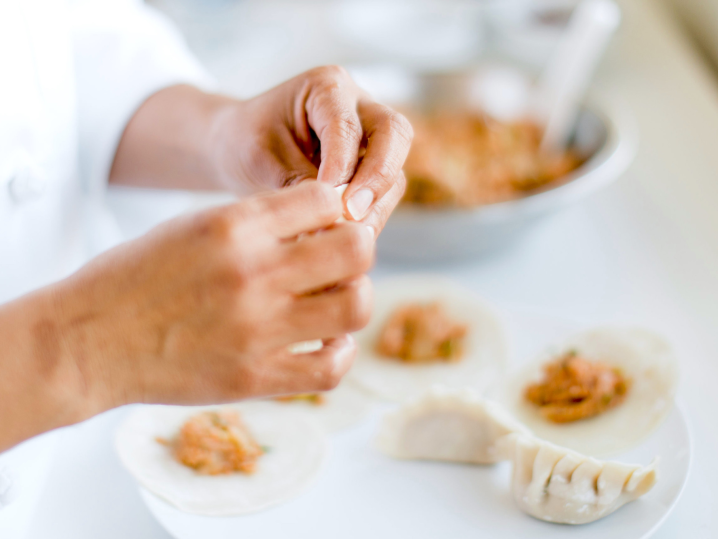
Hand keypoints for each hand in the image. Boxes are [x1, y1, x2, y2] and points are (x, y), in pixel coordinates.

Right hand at [0, 182, 373, 448]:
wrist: (86, 341)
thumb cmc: (135, 277)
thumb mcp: (191, 226)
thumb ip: (255, 222)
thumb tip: (319, 222)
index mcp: (233, 225)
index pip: (326, 198)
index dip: (336, 208)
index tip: (329, 224)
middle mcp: (252, 272)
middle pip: (358, 248)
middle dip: (359, 249)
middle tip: (341, 261)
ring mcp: (256, 328)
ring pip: (356, 306)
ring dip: (355, 299)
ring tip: (335, 301)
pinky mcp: (253, 377)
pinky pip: (331, 367)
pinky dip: (339, 352)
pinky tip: (324, 342)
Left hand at [218, 66, 412, 233]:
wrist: (238, 148)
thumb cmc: (244, 141)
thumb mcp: (260, 158)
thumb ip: (297, 180)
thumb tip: (334, 215)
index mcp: (326, 87)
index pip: (348, 125)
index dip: (342, 166)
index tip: (330, 202)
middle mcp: (359, 105)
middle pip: (395, 134)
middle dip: (378, 177)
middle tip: (352, 215)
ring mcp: (371, 138)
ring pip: (395, 170)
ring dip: (375, 207)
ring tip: (345, 236)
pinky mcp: (371, 169)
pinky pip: (385, 194)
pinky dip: (369, 218)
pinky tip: (344, 238)